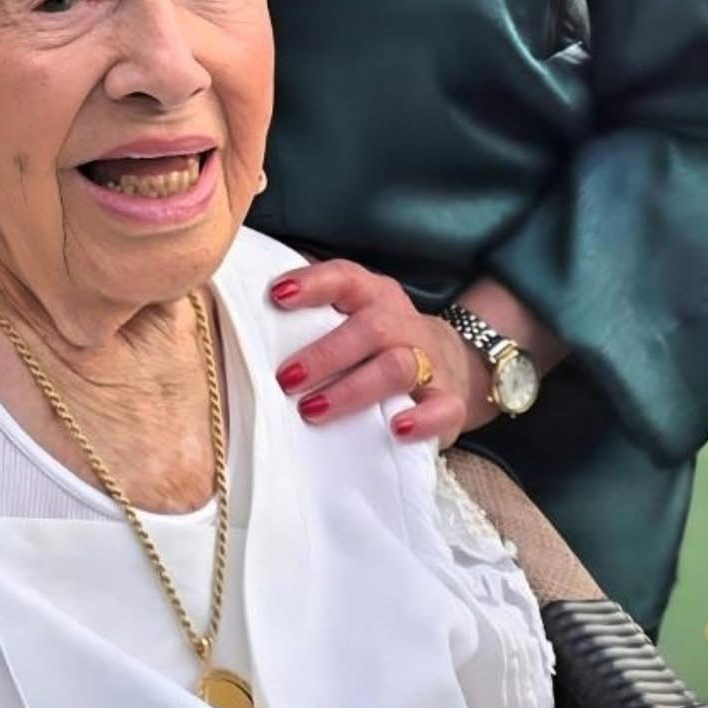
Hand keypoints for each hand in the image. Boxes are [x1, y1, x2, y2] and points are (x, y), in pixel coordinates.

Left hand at [269, 259, 491, 447]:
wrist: (459, 365)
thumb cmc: (383, 343)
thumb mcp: (357, 319)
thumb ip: (318, 321)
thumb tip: (249, 328)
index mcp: (375, 297)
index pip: (345, 279)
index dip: (312, 284)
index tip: (277, 296)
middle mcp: (402, 324)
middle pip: (370, 328)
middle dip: (325, 354)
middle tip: (286, 379)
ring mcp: (431, 362)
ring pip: (398, 366)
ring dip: (353, 389)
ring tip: (313, 411)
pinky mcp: (450, 401)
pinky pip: (442, 408)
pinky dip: (421, 419)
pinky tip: (396, 428)